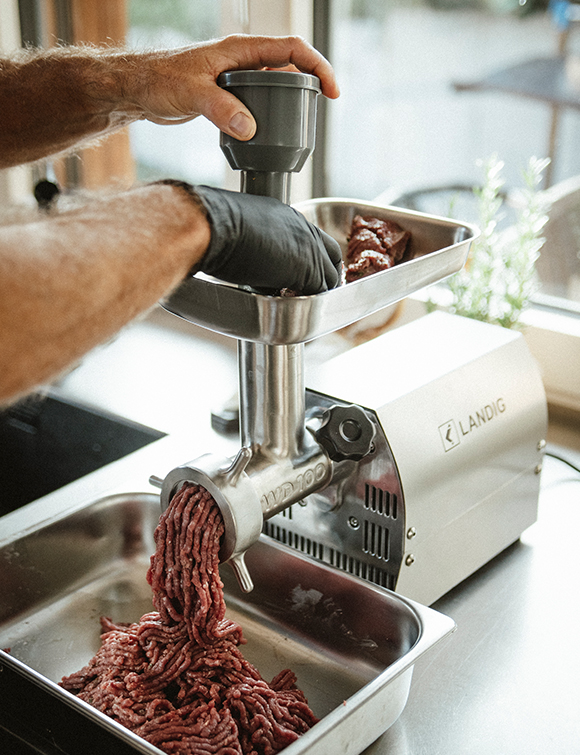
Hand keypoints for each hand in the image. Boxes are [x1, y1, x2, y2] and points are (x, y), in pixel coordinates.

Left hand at [126, 34, 339, 139]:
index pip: (290, 49)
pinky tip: (273, 131)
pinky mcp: (228, 95)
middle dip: (311, 83)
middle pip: (289, 65)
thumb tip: (251, 129)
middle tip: (322, 107)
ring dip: (292, 99)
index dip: (316, 66)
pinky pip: (260, 101)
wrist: (137, 89)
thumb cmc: (158, 79)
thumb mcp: (192, 93)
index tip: (331, 90)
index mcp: (239, 49)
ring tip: (304, 121)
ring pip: (275, 84)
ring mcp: (236, 77)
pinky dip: (272, 113)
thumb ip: (221, 109)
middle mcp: (241, 60)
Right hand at [192, 185, 341, 294]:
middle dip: (322, 275)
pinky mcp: (308, 270)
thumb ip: (251, 241)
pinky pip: (320, 291)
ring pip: (329, 276)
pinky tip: (293, 306)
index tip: (297, 273)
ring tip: (298, 303)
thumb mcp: (237, 227)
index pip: (311, 239)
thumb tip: (243, 256)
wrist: (212, 226)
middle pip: (330, 255)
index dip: (309, 258)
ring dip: (315, 291)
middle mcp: (303, 228)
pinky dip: (310, 301)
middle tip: (307, 291)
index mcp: (285, 215)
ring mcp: (309, 248)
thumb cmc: (211, 226)